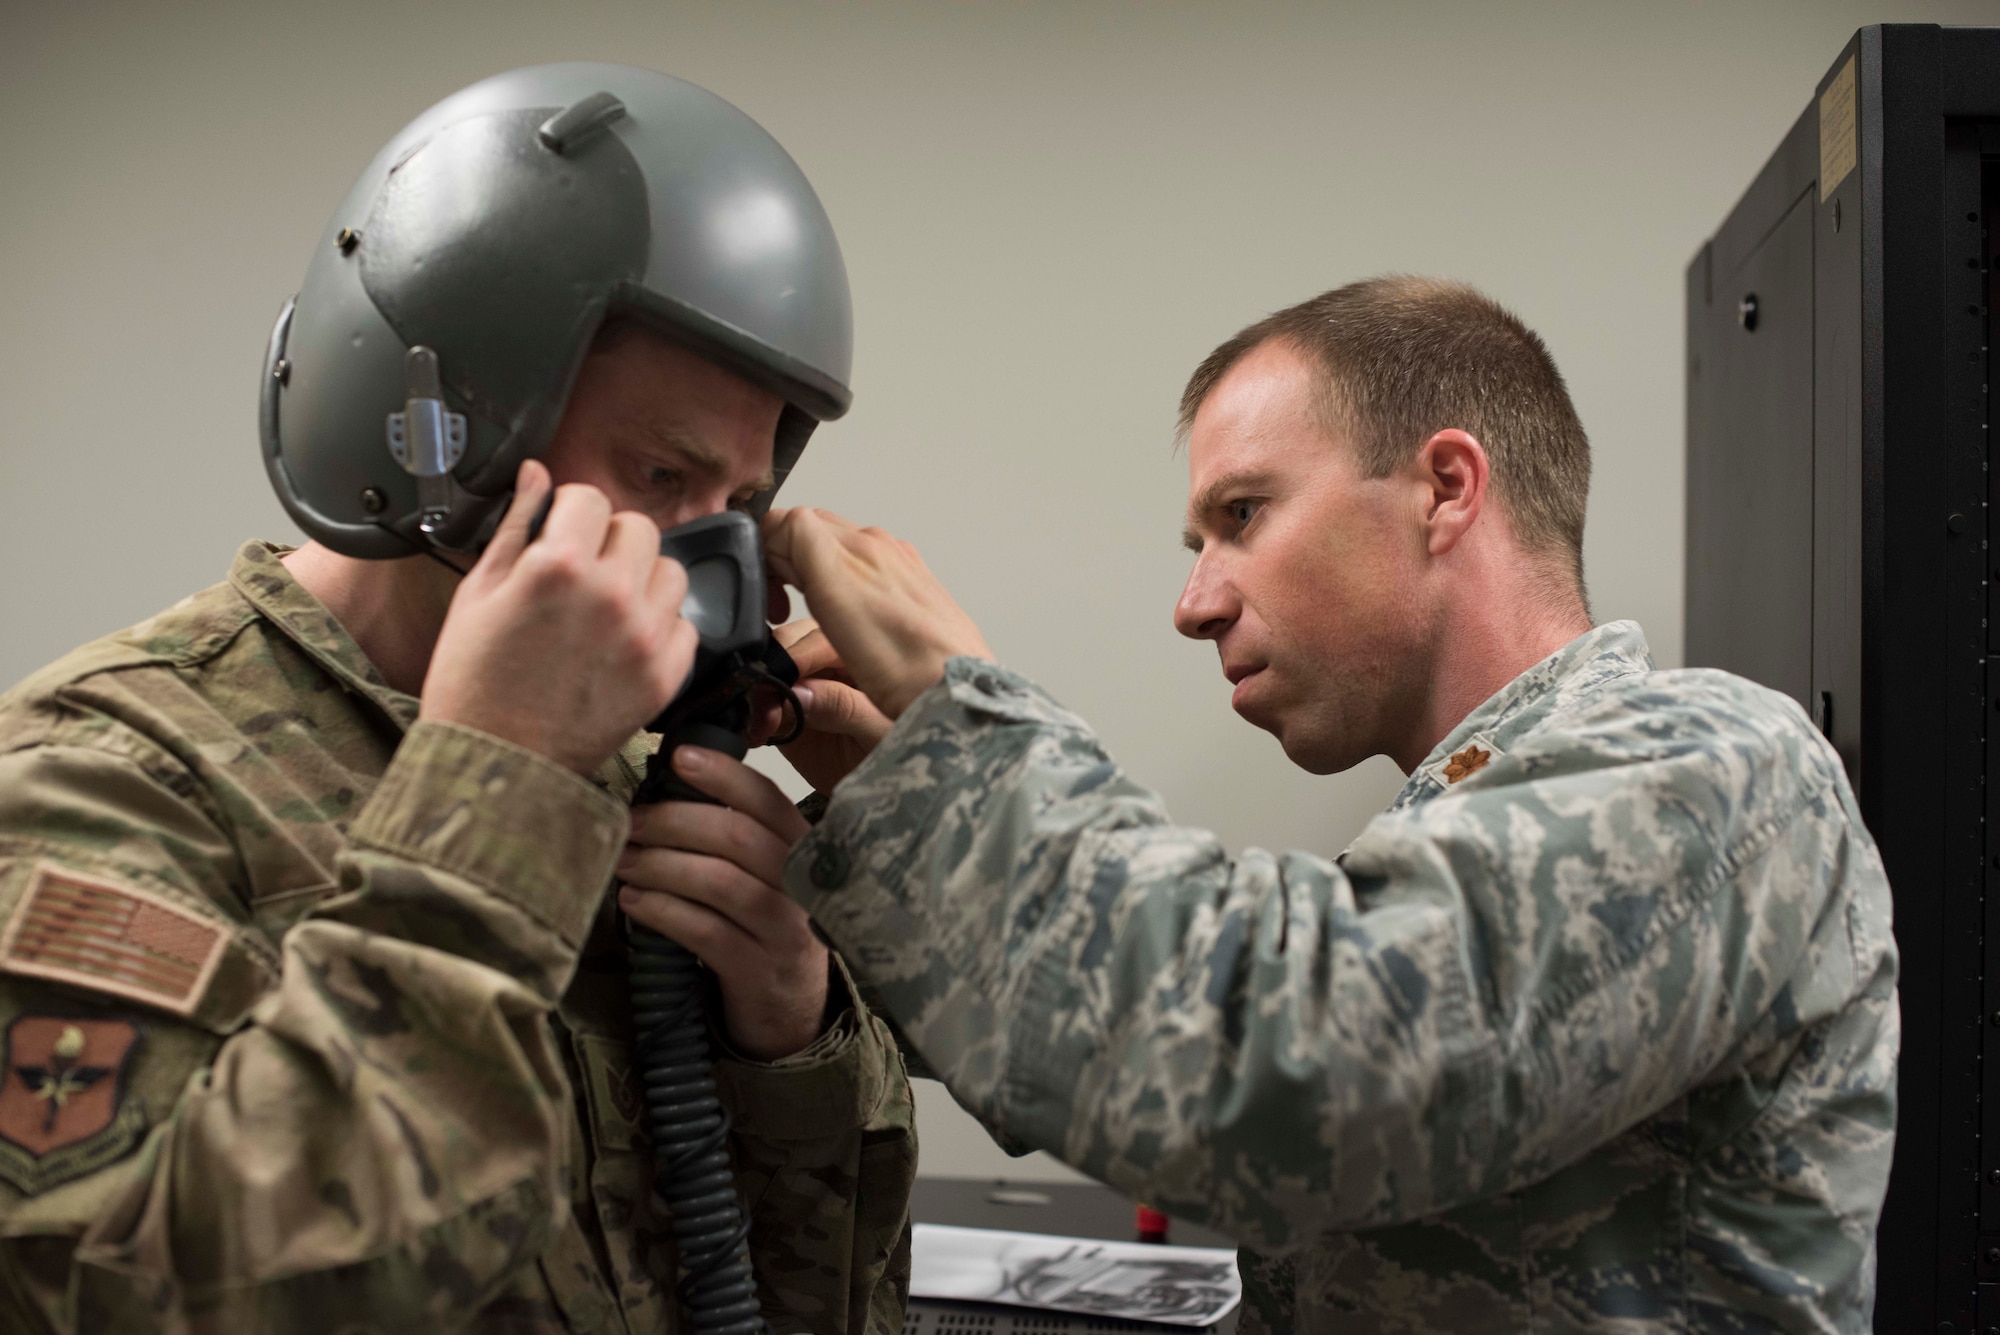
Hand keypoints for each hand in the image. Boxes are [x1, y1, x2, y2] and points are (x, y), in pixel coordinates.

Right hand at [420, 461, 696, 774]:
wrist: (498, 764)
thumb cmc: (474, 681)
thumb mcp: (478, 593)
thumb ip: (516, 526)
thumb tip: (535, 474)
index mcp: (558, 565)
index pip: (590, 498)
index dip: (570, 511)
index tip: (560, 530)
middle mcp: (612, 595)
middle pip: (638, 528)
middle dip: (609, 540)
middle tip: (582, 570)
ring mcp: (645, 636)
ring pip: (670, 572)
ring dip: (642, 579)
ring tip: (606, 606)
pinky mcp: (665, 675)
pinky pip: (684, 625)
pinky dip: (660, 627)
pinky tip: (623, 642)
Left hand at [617, 746, 830, 1059]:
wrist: (791, 1006)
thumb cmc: (763, 922)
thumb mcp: (766, 873)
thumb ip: (735, 833)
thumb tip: (667, 782)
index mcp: (805, 848)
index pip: (767, 798)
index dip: (723, 774)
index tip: (678, 757)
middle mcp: (803, 885)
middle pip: (737, 837)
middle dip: (674, 821)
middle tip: (630, 820)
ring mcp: (784, 929)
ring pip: (718, 882)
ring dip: (660, 865)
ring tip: (623, 860)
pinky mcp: (757, 969)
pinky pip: (703, 931)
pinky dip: (661, 911)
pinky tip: (633, 901)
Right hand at [750, 619, 893, 792]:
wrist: (890, 794)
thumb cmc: (907, 756)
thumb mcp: (884, 734)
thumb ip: (848, 709)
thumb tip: (804, 693)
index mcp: (867, 655)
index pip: (824, 639)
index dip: (797, 655)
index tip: (781, 678)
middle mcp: (835, 663)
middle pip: (790, 645)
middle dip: (773, 671)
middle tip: (767, 707)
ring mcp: (809, 685)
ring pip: (770, 669)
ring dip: (759, 692)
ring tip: (762, 725)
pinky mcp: (788, 711)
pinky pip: (761, 701)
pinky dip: (752, 713)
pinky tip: (756, 732)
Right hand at [759, 507, 992, 718]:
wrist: (978, 696)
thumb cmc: (929, 699)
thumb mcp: (869, 715)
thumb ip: (822, 694)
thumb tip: (790, 689)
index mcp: (853, 584)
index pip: (789, 525)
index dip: (762, 549)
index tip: (761, 594)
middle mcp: (875, 556)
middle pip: (806, 524)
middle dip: (780, 555)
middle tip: (775, 604)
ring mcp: (895, 555)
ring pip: (832, 531)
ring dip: (808, 558)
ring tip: (804, 608)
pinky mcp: (910, 565)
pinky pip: (859, 545)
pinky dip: (837, 564)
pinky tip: (841, 608)